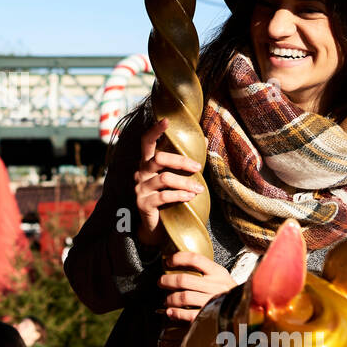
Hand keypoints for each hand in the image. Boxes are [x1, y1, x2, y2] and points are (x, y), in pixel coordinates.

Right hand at [134, 117, 203, 247]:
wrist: (156, 226)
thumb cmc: (168, 196)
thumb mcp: (176, 176)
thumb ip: (186, 160)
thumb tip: (205, 139)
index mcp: (147, 163)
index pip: (146, 142)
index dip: (155, 130)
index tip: (166, 120)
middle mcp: (140, 172)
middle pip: (158, 158)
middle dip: (181, 161)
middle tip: (198, 168)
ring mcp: (140, 188)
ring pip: (164, 178)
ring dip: (185, 183)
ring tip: (200, 188)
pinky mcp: (143, 203)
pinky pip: (163, 196)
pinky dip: (180, 195)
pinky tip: (191, 197)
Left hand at [159, 251, 235, 322]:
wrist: (246, 311)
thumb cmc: (229, 294)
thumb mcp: (222, 277)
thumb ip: (206, 271)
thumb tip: (180, 264)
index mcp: (218, 272)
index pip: (195, 259)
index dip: (177, 258)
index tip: (168, 261)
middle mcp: (216, 285)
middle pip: (184, 279)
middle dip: (167, 281)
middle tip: (161, 282)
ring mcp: (213, 301)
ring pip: (183, 297)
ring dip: (170, 299)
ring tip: (167, 300)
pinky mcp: (210, 316)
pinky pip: (188, 314)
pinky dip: (176, 313)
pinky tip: (171, 312)